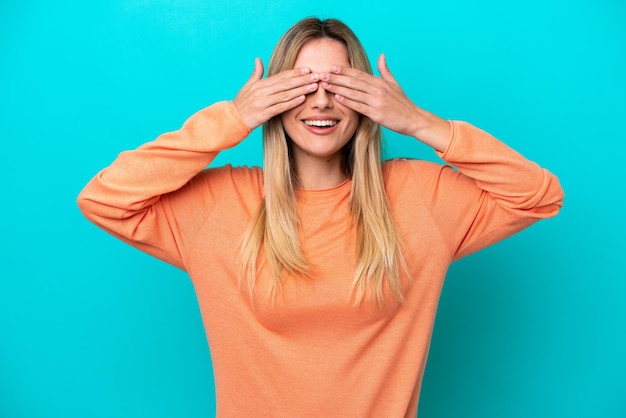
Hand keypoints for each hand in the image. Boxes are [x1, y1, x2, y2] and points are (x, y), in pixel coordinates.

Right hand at [233, 58, 319, 129]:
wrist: (232, 119)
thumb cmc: (242, 103)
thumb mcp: (247, 86)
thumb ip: (256, 73)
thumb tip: (258, 59)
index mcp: (260, 84)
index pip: (281, 76)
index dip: (295, 72)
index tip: (307, 69)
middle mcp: (262, 91)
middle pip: (286, 83)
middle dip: (302, 79)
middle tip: (317, 76)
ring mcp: (263, 102)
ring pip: (285, 94)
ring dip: (301, 90)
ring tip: (313, 86)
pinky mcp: (264, 113)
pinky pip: (281, 107)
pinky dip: (292, 102)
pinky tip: (302, 99)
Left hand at [320, 54, 450, 150]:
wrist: (414, 119)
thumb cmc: (403, 103)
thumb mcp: (395, 84)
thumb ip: (385, 70)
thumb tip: (381, 55)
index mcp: (380, 82)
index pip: (359, 74)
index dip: (344, 70)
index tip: (332, 67)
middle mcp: (378, 89)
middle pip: (353, 81)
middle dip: (336, 77)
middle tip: (322, 74)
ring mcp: (377, 101)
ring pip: (353, 92)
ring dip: (338, 88)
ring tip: (325, 84)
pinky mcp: (377, 114)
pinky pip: (359, 106)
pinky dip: (348, 101)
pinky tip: (337, 97)